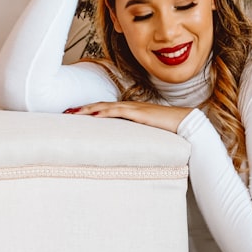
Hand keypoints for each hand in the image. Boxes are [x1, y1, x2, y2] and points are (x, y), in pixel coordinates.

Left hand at [63, 100, 191, 133]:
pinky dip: (104, 112)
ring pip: (105, 107)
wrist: (185, 122)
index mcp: (130, 111)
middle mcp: (129, 107)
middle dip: (82, 108)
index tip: (74, 114)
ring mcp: (134, 109)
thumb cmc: (169, 129)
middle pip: (100, 106)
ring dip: (88, 109)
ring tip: (73, 113)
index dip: (89, 110)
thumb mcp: (147, 132)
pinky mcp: (139, 113)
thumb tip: (124, 145)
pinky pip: (118, 111)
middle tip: (66, 112)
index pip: (105, 109)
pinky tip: (93, 115)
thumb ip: (135, 135)